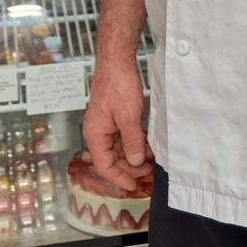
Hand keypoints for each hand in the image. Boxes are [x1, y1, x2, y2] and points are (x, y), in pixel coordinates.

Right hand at [82, 55, 152, 189]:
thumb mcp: (128, 116)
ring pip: (118, 150)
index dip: (119, 177)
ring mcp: (105, 126)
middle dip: (129, 168)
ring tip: (151, 160)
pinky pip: (122, 138)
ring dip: (133, 156)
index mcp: (95, 134)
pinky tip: (147, 146)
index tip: (133, 185)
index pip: (104, 166)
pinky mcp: (113, 119)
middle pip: (111, 160)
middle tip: (148, 172)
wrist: (117, 60)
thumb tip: (135, 161)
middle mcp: (97, 132)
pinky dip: (134, 144)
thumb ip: (132, 141)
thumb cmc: (118, 84)